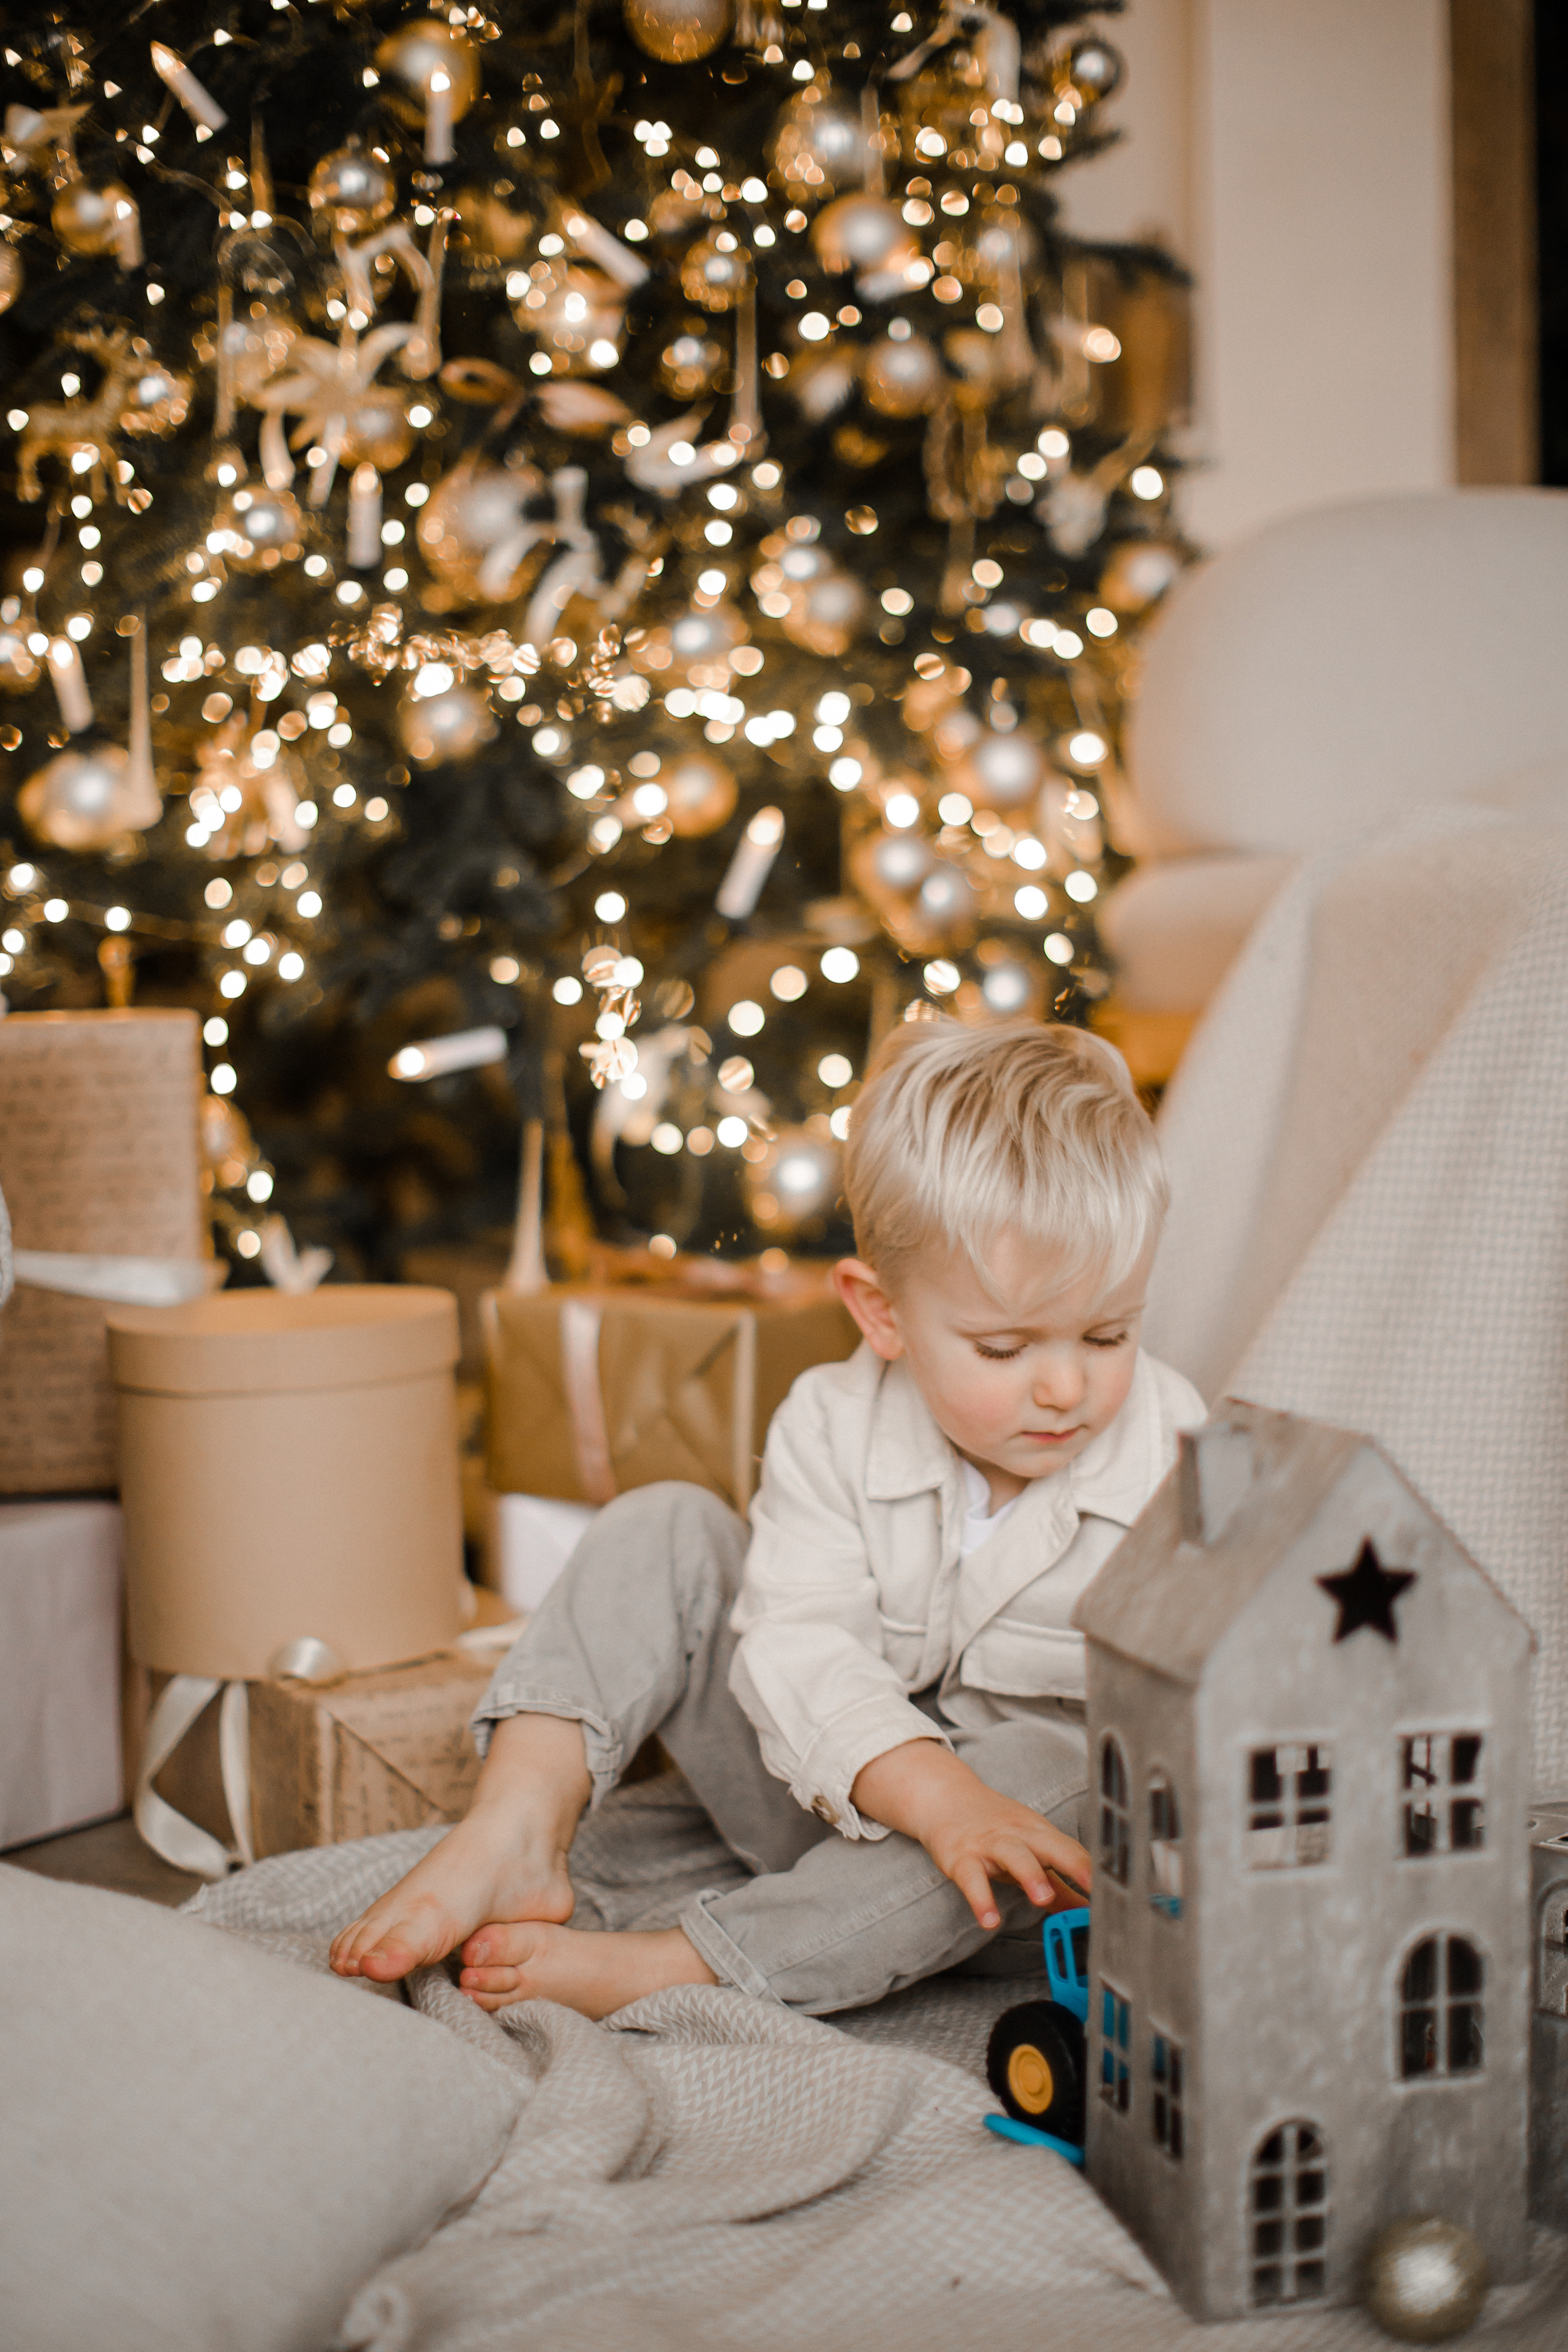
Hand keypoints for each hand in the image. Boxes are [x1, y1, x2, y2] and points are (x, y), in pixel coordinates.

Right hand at [850, 1739, 1092, 1929]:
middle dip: (1072, 1863)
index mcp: (1040, 1834)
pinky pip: (972, 1877)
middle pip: (1050, 1845)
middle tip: (1094, 1887)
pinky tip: (989, 1919)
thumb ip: (1060, 1885)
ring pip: (1013, 1855)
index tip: (1122, 1890)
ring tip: (1044, 1899)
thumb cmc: (995, 1829)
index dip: (1096, 1870)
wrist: (946, 1798)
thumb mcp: (1030, 1851)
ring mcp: (990, 1844)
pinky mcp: (961, 1857)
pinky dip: (981, 1898)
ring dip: (1030, 1874)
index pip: (1074, 1851)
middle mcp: (1019, 1834)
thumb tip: (1090, 1911)